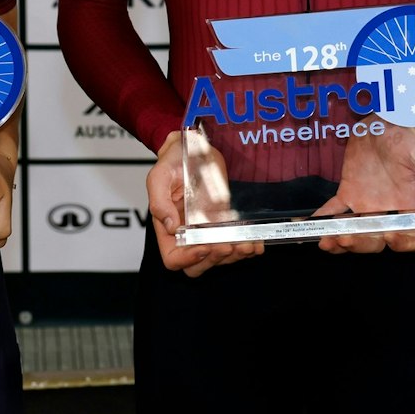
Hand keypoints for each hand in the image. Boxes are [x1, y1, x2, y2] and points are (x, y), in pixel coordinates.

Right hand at [149, 130, 262, 277]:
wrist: (194, 148)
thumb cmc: (172, 162)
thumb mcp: (159, 177)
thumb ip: (159, 202)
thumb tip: (171, 226)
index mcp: (167, 228)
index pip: (173, 258)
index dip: (187, 259)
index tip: (203, 246)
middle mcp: (187, 234)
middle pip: (198, 265)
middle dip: (215, 259)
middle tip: (227, 245)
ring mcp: (207, 231)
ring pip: (220, 257)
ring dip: (235, 255)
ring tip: (247, 244)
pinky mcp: (224, 224)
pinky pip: (235, 243)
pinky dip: (247, 246)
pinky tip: (256, 242)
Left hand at [315, 125, 414, 254]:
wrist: (383, 119)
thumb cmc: (408, 137)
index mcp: (411, 208)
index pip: (411, 239)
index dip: (401, 243)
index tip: (389, 236)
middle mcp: (389, 213)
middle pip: (376, 240)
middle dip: (361, 244)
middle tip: (346, 238)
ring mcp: (366, 206)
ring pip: (353, 231)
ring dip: (339, 239)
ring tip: (326, 240)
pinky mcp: (348, 194)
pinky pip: (334, 212)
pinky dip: (322, 219)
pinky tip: (310, 224)